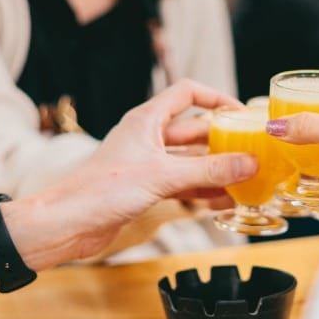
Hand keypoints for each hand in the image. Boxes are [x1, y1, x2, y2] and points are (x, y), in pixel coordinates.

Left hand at [36, 80, 256, 259]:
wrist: (67, 225)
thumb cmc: (102, 190)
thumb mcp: (163, 176)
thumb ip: (208, 170)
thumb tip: (249, 163)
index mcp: (147, 120)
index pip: (187, 93)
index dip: (215, 98)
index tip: (241, 112)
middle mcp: (147, 137)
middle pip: (194, 130)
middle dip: (222, 141)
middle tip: (252, 152)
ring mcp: (146, 163)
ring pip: (190, 160)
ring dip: (215, 170)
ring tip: (245, 180)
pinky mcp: (144, 188)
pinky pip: (182, 183)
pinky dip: (202, 190)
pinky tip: (223, 201)